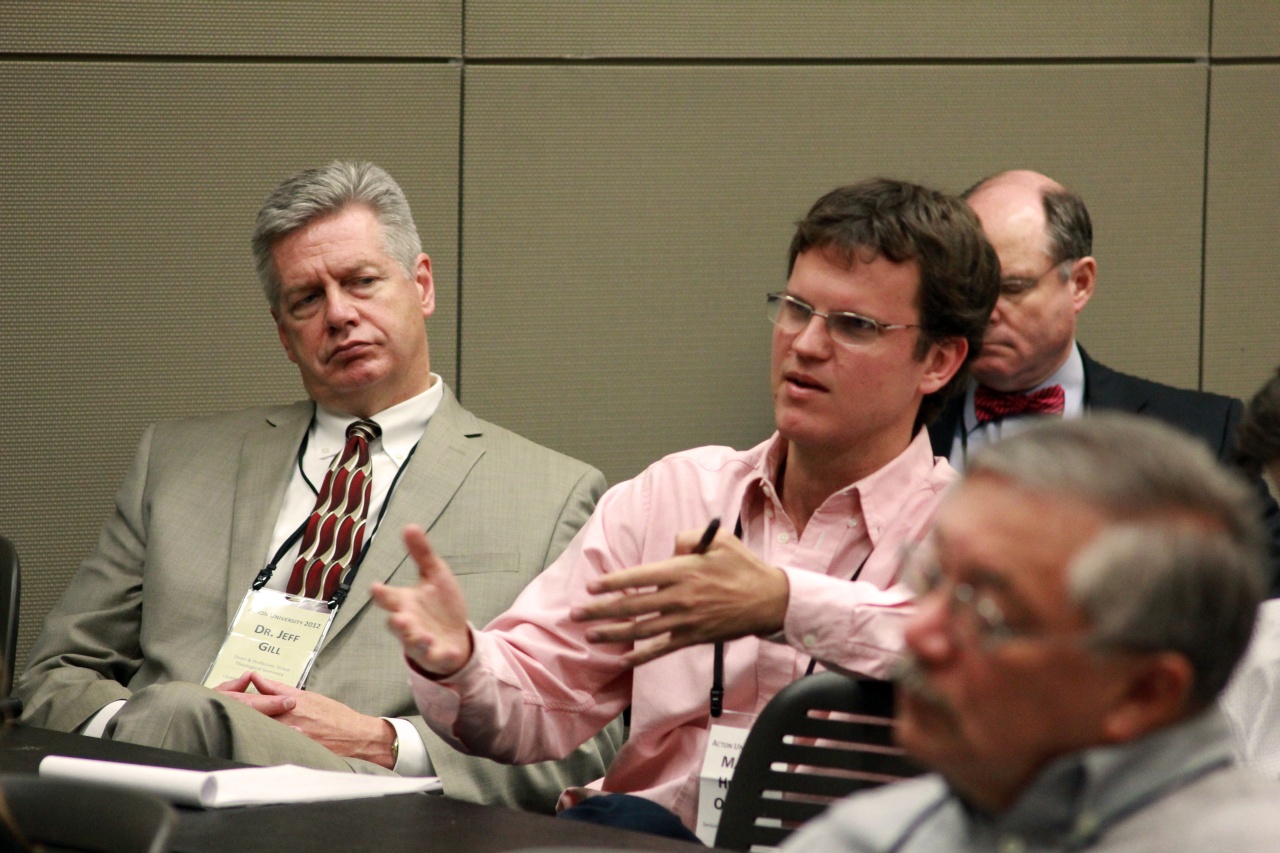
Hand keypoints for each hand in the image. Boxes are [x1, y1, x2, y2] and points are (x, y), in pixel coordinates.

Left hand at [213, 672, 396, 766]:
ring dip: (242, 731)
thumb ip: (279, 688)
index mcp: (291, 705)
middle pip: (253, 718)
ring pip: (258, 735)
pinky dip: (256, 747)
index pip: (255, 700)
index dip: (235, 697)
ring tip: (223, 729)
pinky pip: (269, 751)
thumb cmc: (335, 716)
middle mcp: (289, 722)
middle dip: (234, 713)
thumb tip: (256, 678)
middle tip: (214, 709)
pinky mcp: (294, 754)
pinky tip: (243, 748)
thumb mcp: (308, 696)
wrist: (357, 737)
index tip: (222, 695)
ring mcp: (292, 739)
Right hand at [370, 524, 473, 677]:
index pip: (388, 597)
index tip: (375, 587)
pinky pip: (436, 657)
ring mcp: (421, 641)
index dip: (381, 593)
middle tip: (399, 617)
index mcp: (404, 602)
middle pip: (397, 624)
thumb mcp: (434, 575)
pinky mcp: (437, 655)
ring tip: (424, 636)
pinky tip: (448, 650)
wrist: (455, 636)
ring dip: (417, 639)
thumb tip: (410, 526)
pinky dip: (441, 655)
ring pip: (414, 643)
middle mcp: (409, 623)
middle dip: (397, 622)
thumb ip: (421, 554)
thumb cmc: (439, 605)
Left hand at [569, 528, 789, 667]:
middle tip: (575, 614)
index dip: (612, 583)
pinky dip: (640, 655)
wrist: (769, 601)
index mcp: (682, 571)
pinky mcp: (691, 638)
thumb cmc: (744, 568)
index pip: (637, 577)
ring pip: (639, 630)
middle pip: (631, 606)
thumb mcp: (719, 540)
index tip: (591, 586)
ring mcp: (683, 621)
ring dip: (612, 633)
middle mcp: (678, 598)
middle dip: (599, 611)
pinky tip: (622, 659)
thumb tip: (670, 547)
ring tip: (590, 634)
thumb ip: (689, 538)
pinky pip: (660, 649)